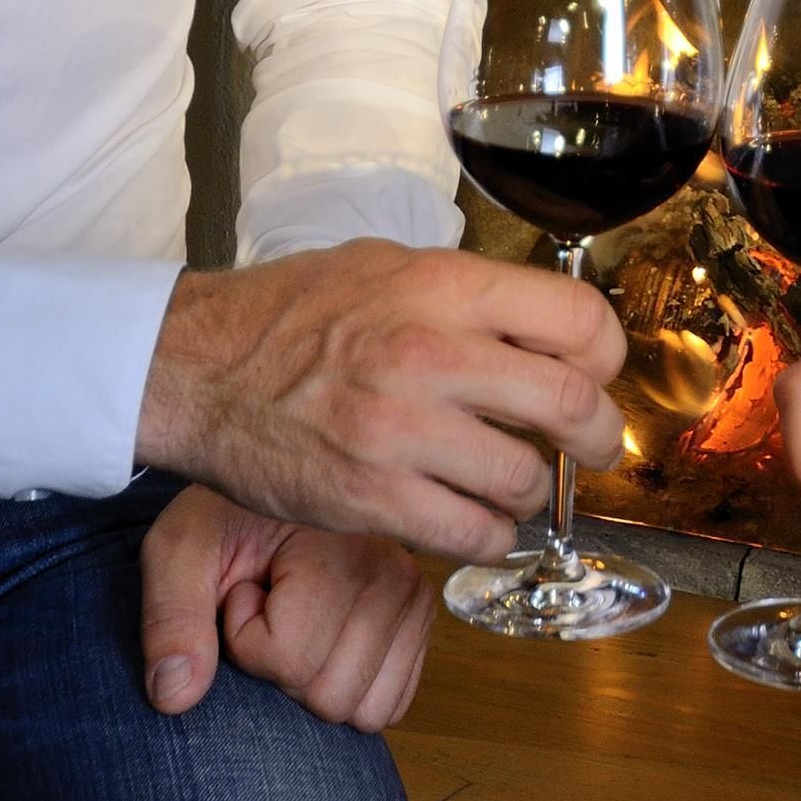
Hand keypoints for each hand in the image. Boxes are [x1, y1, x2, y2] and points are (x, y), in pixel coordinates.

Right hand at [135, 239, 626, 560]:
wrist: (194, 366)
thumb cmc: (289, 314)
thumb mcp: (386, 264)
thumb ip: (467, 293)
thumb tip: (545, 326)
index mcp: (442, 287)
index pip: (577, 320)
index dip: (605, 355)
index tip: (597, 374)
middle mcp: (430, 354)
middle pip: (571, 404)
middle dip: (596, 436)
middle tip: (591, 447)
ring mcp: (401, 431)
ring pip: (526, 479)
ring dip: (533, 492)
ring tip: (513, 484)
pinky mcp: (371, 498)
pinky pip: (473, 533)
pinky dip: (489, 535)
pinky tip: (474, 520)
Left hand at [137, 482, 436, 731]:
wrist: (270, 479)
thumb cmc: (224, 518)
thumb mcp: (179, 548)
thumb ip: (171, 618)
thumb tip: (172, 698)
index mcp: (343, 549)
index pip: (290, 659)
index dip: (243, 639)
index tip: (244, 587)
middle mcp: (395, 576)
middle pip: (330, 696)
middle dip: (283, 667)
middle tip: (273, 605)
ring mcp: (416, 604)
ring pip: (364, 712)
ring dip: (318, 680)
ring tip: (299, 618)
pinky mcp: (420, 628)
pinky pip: (389, 706)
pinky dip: (350, 690)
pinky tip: (327, 636)